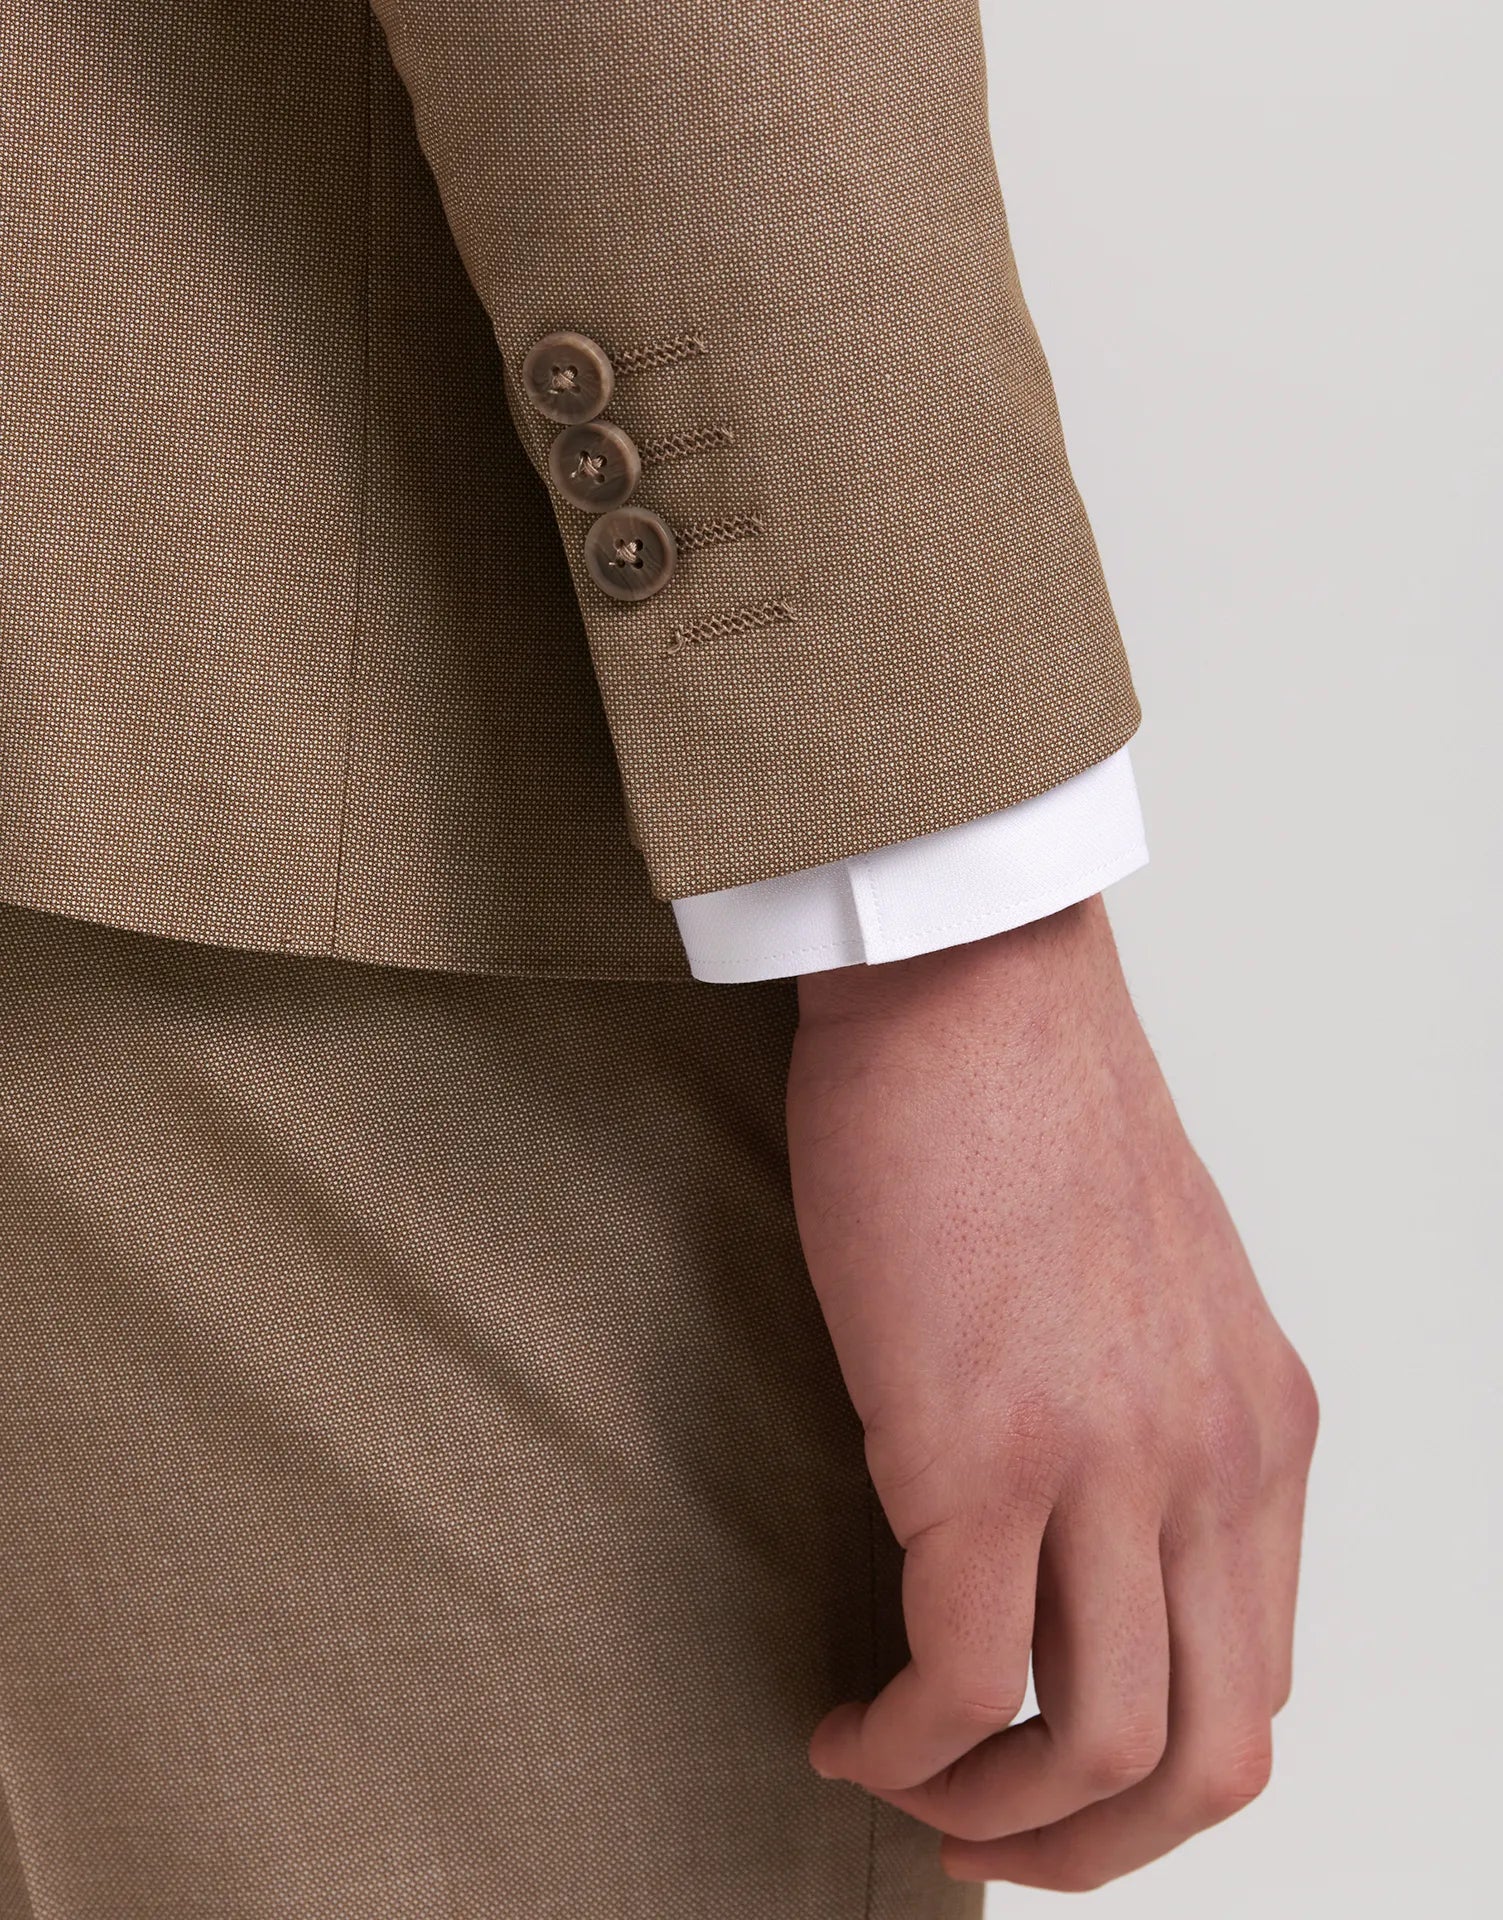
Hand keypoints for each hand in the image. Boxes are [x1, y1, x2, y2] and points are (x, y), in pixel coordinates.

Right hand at [787, 898, 1316, 1890]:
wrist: (971, 986)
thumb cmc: (1026, 1110)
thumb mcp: (1146, 1286)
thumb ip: (1147, 1416)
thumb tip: (1071, 1539)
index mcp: (1262, 1430)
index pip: (1256, 1678)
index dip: (1151, 1775)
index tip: (1045, 1779)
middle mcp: (1214, 1464)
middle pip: (1207, 1759)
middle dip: (1091, 1846)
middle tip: (979, 1838)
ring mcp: (1105, 1461)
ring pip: (1094, 1751)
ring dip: (987, 1816)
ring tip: (895, 1782)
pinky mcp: (980, 1445)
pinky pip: (957, 1675)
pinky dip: (900, 1740)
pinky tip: (843, 1718)